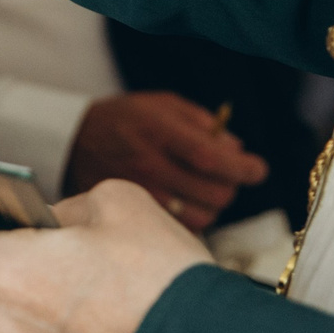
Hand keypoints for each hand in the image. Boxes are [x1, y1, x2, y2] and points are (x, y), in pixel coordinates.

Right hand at [66, 92, 265, 232]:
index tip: (259, 169)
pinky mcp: (136, 213)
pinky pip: (181, 228)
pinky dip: (193, 218)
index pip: (212, 158)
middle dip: (231, 185)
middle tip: (227, 175)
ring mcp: (142, 193)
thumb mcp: (162, 105)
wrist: (74, 140)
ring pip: (202, 216)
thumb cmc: (125, 118)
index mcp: (159, 132)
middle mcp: (150, 165)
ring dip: (213, 205)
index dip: (243, 168)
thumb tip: (237, 150)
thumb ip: (202, 123)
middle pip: (214, 193)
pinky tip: (187, 202)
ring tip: (204, 189)